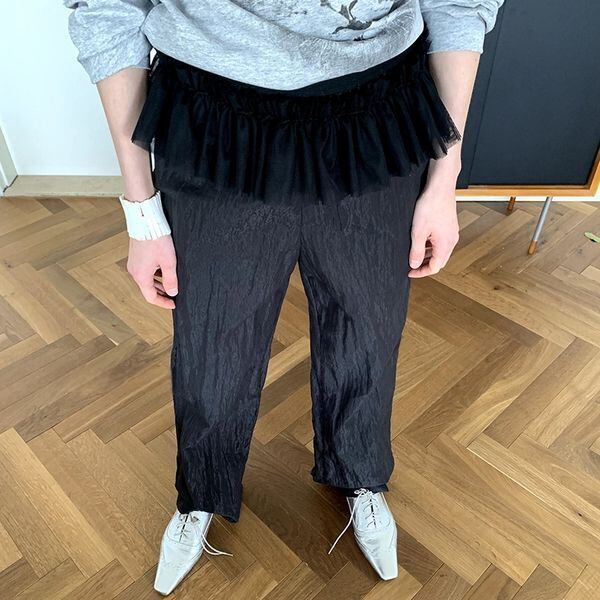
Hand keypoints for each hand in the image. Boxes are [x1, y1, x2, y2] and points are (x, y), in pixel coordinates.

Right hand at [126, 235, 177, 308]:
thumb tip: (172, 292)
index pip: (151, 297)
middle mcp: (134, 271)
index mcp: (141, 276)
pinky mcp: (136, 256)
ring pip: (146, 279)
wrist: (146, 221)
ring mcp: (134, 263)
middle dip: (161, 293)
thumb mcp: (168, 262)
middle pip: (148, 289)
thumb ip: (171, 279)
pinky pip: (145, 270)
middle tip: (173, 295)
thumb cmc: (156, 239)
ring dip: (158, 283)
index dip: (163, 303)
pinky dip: (154, 274)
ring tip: (171, 283)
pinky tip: (164, 270)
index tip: (173, 304)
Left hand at [408, 161, 459, 277]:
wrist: (440, 186)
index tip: (409, 272)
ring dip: (427, 255)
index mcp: (445, 245)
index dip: (421, 272)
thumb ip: (416, 251)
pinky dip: (431, 245)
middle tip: (411, 265)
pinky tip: (421, 240)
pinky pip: (440, 241)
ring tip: (413, 253)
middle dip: (425, 265)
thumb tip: (414, 265)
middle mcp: (452, 240)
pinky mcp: (449, 225)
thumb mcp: (418, 232)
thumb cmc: (430, 206)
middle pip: (439, 261)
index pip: (434, 267)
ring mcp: (451, 232)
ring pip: (439, 251)